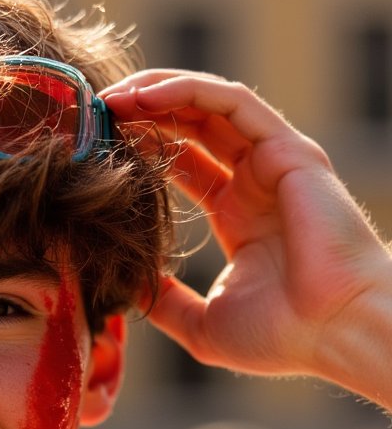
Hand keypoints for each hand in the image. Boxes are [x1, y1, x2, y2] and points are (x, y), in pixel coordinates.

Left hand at [101, 71, 391, 388]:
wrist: (333, 333)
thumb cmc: (280, 336)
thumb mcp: (201, 324)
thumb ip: (164, 302)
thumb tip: (123, 287)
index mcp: (237, 216)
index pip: (184, 164)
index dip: (142, 150)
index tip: (97, 149)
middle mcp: (254, 183)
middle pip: (192, 127)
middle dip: (142, 114)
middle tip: (94, 114)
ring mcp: (273, 163)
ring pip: (209, 105)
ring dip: (158, 93)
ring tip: (111, 98)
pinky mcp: (288, 150)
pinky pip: (234, 103)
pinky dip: (189, 92)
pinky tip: (147, 96)